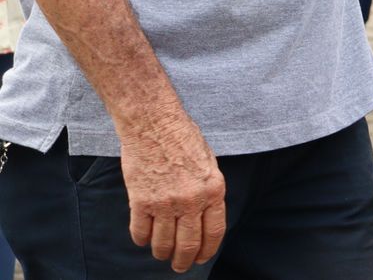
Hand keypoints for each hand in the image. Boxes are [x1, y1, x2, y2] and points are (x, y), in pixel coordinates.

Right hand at [121, 111, 225, 271]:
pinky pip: (140, 232)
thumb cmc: (183, 138)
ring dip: (162, 253)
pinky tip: (143, 239)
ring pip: (163, 242)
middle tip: (180, 267)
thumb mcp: (209, 163)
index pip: (214, 231)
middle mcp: (191, 200)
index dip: (207, 250)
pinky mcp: (140, 202)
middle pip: (188, 243)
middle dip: (184, 261)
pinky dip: (142, 240)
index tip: (201, 258)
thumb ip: (208, 189)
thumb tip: (204, 214)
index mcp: (213, 189)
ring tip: (161, 254)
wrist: (154, 124)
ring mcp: (165, 203)